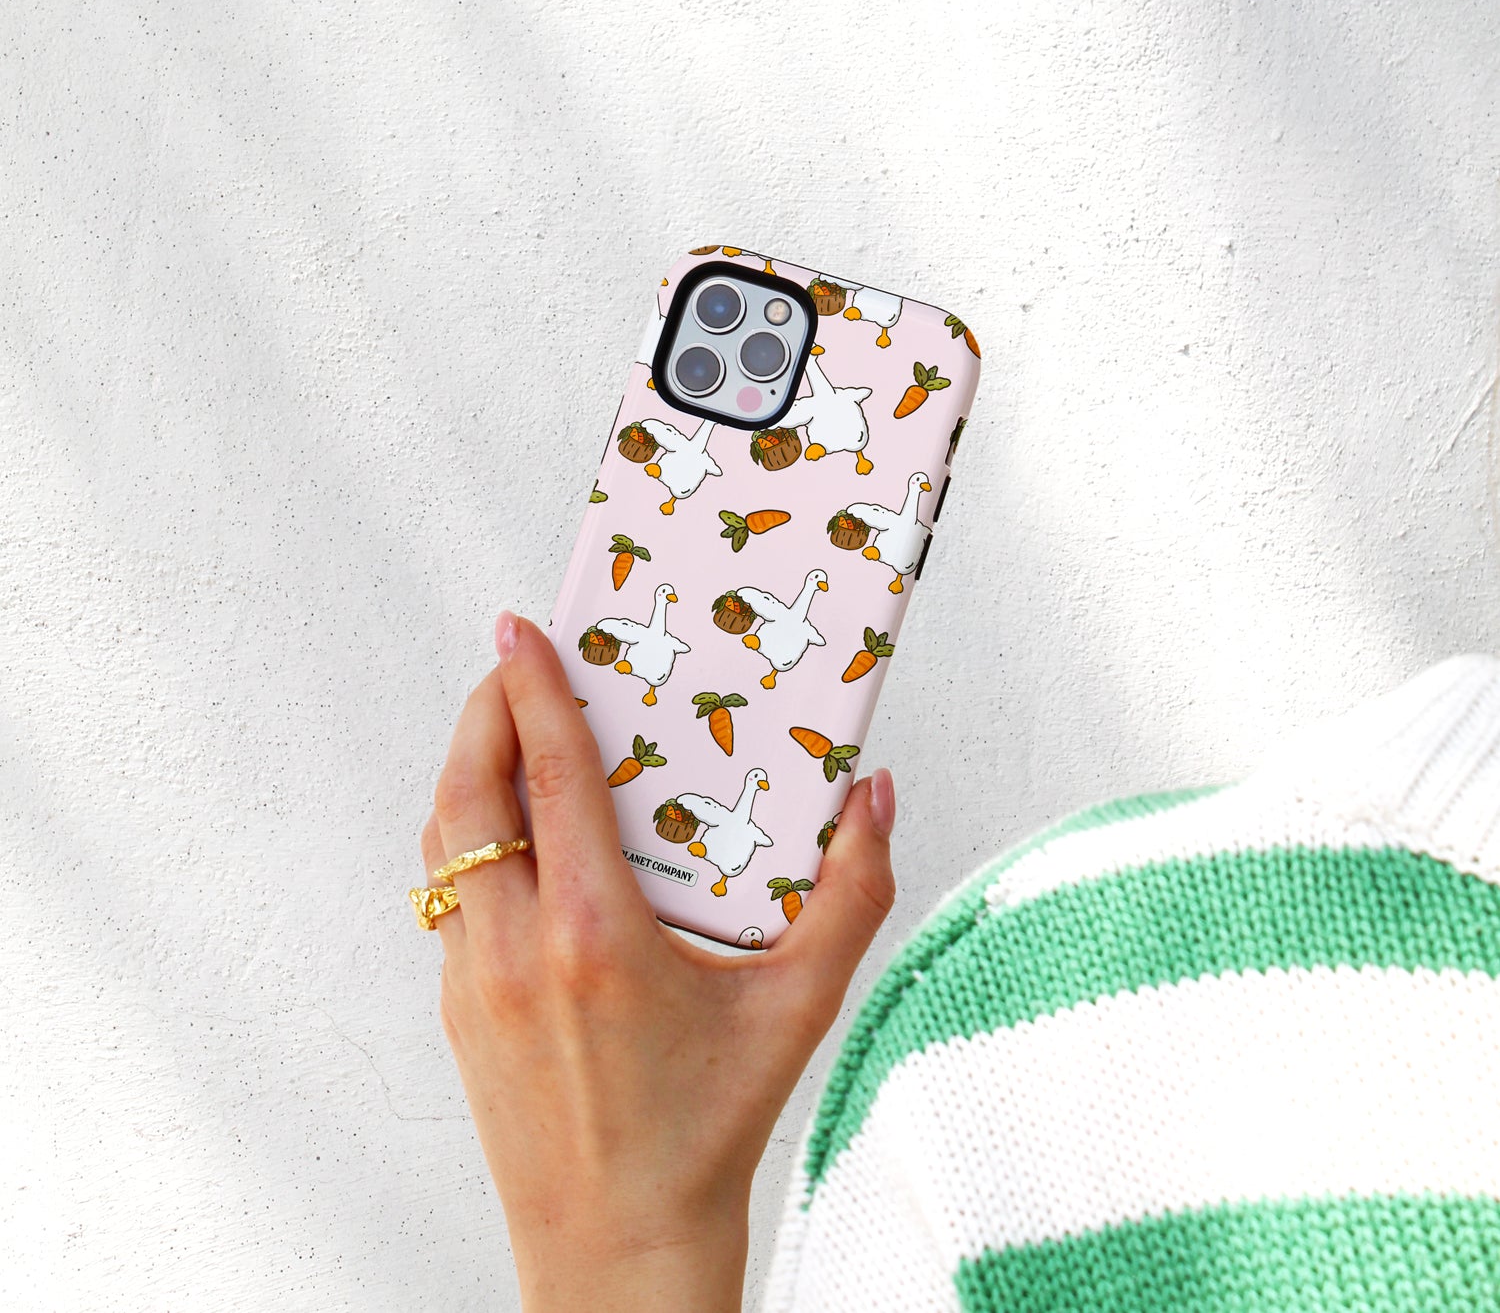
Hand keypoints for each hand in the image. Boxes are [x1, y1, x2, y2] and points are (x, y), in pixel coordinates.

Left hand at [420, 612, 897, 1312]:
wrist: (618, 1245)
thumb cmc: (711, 1129)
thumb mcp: (801, 1009)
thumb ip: (853, 895)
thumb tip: (874, 797)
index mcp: (597, 937)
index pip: (550, 778)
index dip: (532, 689)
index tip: (521, 626)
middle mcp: (520, 951)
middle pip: (470, 791)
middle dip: (485, 710)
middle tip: (516, 663)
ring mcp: (476, 982)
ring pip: (444, 842)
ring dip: (468, 771)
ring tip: (511, 729)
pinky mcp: (460, 1009)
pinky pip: (448, 894)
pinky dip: (468, 837)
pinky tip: (513, 830)